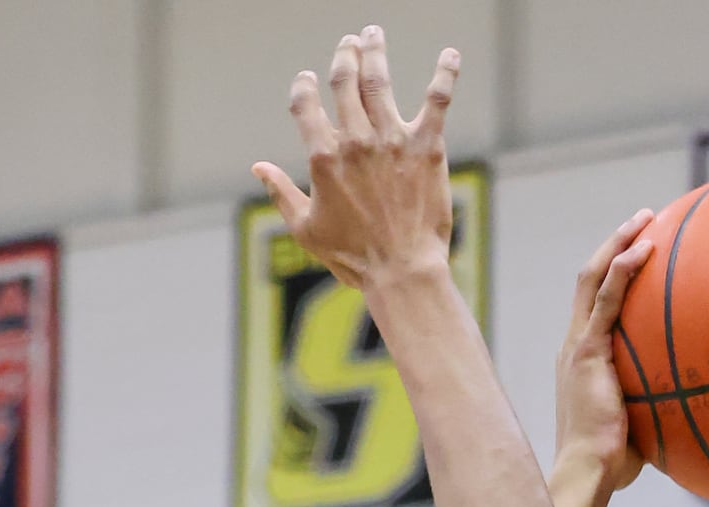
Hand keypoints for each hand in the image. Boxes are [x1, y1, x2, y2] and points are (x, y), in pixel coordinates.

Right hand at [252, 27, 457, 290]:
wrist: (402, 271)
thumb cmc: (353, 257)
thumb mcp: (306, 229)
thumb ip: (281, 192)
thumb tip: (259, 167)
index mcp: (323, 157)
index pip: (305, 104)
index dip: (303, 87)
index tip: (305, 81)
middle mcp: (355, 140)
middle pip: (344, 80)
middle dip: (343, 55)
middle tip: (348, 43)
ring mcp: (392, 139)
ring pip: (379, 79)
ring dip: (374, 51)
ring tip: (373, 34)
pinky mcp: (426, 146)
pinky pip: (436, 100)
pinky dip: (444, 73)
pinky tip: (450, 54)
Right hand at [554, 213, 655, 491]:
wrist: (589, 471)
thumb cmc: (614, 465)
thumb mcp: (642, 427)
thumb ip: (661, 408)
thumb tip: (700, 409)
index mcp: (582, 361)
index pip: (594, 308)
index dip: (612, 278)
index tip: (640, 257)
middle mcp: (574, 346)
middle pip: (589, 281)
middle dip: (614, 246)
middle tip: (645, 223)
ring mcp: (577, 345)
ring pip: (592, 279)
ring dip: (618, 244)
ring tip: (646, 219)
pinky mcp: (586, 351)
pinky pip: (606, 300)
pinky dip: (623, 270)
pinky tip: (646, 249)